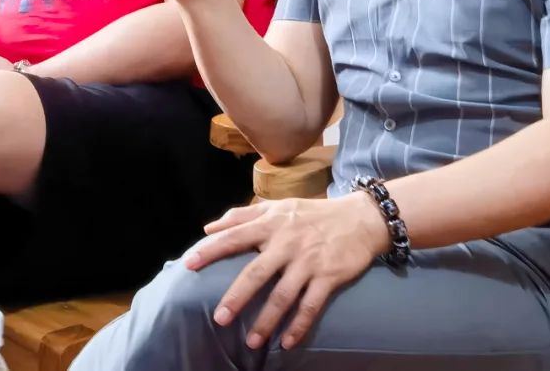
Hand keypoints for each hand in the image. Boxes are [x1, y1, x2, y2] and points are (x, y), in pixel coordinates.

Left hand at [186, 195, 387, 350]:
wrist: (360, 218)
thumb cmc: (311, 214)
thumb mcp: (278, 206)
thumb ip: (242, 215)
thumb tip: (208, 228)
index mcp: (271, 224)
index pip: (235, 236)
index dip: (211, 250)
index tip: (189, 265)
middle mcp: (287, 242)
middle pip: (256, 273)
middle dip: (237, 297)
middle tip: (220, 319)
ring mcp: (308, 261)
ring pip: (283, 295)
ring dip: (267, 320)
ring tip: (252, 342)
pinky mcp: (328, 276)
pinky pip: (311, 305)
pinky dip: (299, 326)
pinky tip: (287, 342)